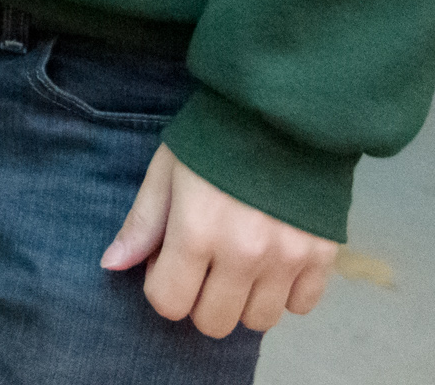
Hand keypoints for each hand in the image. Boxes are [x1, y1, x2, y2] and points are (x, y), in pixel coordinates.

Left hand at [102, 145, 337, 336]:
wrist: (282, 111)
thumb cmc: (214, 138)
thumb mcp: (165, 172)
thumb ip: (142, 223)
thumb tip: (112, 265)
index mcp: (197, 231)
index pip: (169, 303)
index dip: (161, 285)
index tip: (168, 259)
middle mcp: (243, 254)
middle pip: (214, 322)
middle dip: (199, 300)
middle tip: (202, 264)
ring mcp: (287, 258)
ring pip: (259, 322)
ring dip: (242, 301)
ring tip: (238, 264)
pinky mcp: (322, 255)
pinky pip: (301, 306)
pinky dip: (284, 294)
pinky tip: (273, 263)